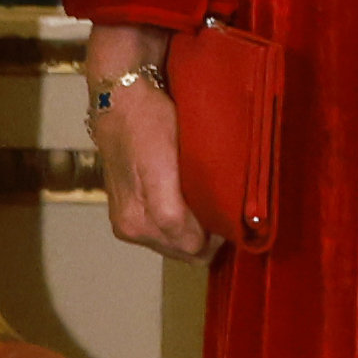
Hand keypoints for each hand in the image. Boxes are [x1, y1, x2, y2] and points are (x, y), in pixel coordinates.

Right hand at [86, 22, 211, 261]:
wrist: (119, 103)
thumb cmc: (155, 121)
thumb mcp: (188, 152)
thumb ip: (204, 194)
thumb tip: (226, 224)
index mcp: (154, 213)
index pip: (198, 247)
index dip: (222, 238)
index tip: (238, 220)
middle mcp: (134, 227)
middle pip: (185, 253)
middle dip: (207, 239)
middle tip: (226, 213)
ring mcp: (125, 226)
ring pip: (173, 248)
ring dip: (190, 235)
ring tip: (207, 207)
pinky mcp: (121, 219)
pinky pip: (158, 238)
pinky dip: (174, 229)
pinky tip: (187, 207)